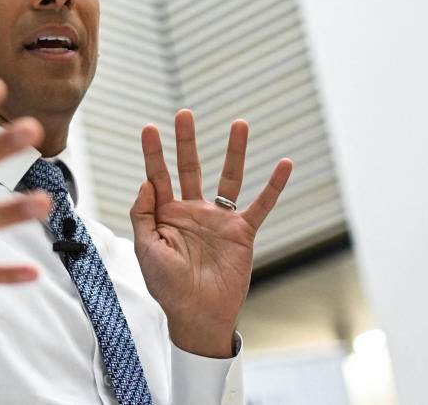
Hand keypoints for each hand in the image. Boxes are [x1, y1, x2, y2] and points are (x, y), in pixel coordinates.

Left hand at [129, 110, 292, 356]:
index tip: (149, 127)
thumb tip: (145, 182)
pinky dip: (274, 186)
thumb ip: (143, 214)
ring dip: (233, 152)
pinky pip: (261, 205)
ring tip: (239, 124)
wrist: (196, 314)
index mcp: (166, 213)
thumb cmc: (166, 285)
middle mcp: (192, 210)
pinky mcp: (242, 232)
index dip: (153, 152)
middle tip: (184, 113)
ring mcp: (218, 219)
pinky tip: (284, 165)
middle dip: (186, 140)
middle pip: (189, 167)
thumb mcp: (145, 248)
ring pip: (228, 178)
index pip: (158, 175)